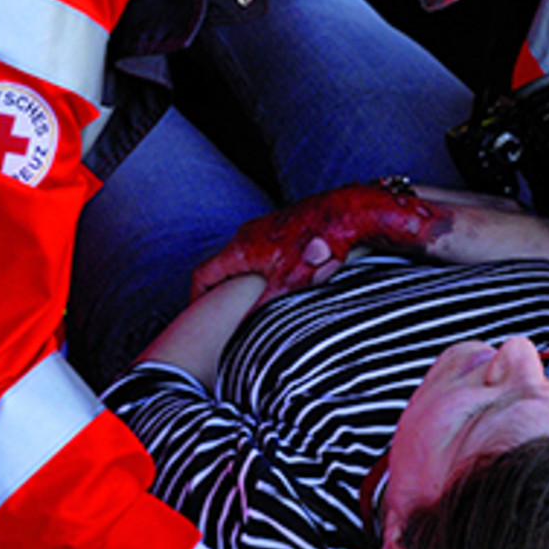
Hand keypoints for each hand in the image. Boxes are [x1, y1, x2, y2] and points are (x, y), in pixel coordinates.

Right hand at [189, 180, 455, 303]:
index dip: (196, 301)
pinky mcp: (288, 226)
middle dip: (222, 294)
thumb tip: (242, 338)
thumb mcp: (289, 285)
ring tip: (254, 304)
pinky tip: (285, 284)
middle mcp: (249, 233)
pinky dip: (266, 270)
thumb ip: (262, 312)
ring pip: (246, 259)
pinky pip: (266, 251)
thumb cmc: (320, 244)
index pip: (202, 275)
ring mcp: (268, 226)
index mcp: (241, 247)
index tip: (196, 319)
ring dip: (246, 281)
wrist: (352, 210)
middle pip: (223, 268)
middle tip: (224, 316)